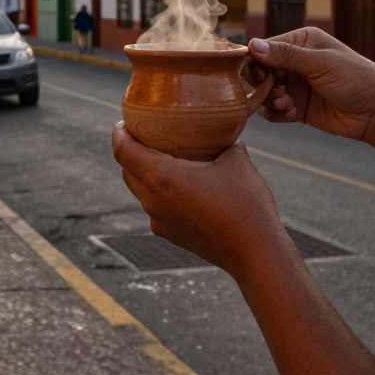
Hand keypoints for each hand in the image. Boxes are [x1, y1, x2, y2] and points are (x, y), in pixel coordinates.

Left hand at [112, 123, 286, 279]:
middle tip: (147, 135)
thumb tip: (227, 135)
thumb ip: (227, 142)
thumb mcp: (237, 161)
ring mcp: (159, 221)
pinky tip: (183, 187)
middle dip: (131, 150)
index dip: (119, 132)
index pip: (122, 150)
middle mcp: (152, 200)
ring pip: (140, 190)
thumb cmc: (245, 204)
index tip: (124, 121)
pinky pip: (156, 208)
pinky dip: (161, 193)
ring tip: (166, 158)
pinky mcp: (170, 234)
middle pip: (127, 170)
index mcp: (160, 177)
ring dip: (146, 173)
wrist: (255, 253)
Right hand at [248, 28, 374, 180]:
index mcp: (302, 42)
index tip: (260, 75)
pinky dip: (275, 113)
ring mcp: (295, 85)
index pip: (265, 47)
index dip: (257, 61)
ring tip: (286, 105)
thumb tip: (252, 45)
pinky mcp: (296, 107)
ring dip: (270, 100)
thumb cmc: (356, 79)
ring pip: (263, 92)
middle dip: (263, 83)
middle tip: (275, 93)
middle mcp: (295, 62)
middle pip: (260, 70)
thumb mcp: (320, 63)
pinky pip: (272, 110)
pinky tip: (290, 114)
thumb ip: (286, 55)